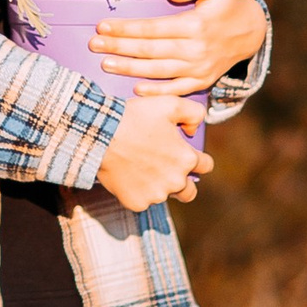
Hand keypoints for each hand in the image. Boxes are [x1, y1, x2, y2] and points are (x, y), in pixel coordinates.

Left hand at [86, 0, 268, 93]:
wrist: (252, 31)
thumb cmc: (228, 4)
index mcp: (196, 25)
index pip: (153, 28)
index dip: (127, 28)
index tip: (103, 26)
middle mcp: (196, 49)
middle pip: (150, 50)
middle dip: (119, 47)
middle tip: (94, 44)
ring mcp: (199, 68)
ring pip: (158, 71)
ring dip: (129, 69)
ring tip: (105, 64)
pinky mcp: (202, 80)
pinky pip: (176, 89)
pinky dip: (156, 91)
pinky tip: (135, 88)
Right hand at [93, 91, 212, 210]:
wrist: (100, 134)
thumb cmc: (134, 117)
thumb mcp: (169, 104)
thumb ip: (193, 113)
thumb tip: (194, 131)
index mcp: (186, 159)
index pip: (206, 166)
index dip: (198, 159)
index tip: (186, 155)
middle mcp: (175, 181)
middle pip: (189, 190)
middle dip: (182, 180)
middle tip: (166, 168)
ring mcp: (156, 194)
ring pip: (164, 195)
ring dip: (158, 185)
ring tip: (141, 168)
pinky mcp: (137, 203)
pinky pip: (143, 201)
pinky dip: (137, 191)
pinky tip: (128, 175)